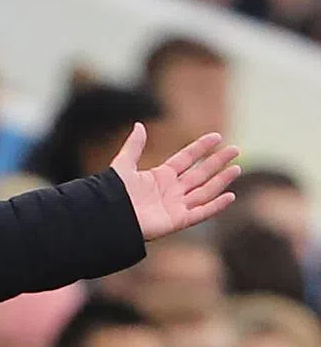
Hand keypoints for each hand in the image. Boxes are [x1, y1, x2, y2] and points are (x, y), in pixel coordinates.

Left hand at [111, 122, 240, 240]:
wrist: (111, 216)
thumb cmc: (113, 193)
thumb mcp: (123, 165)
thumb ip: (134, 146)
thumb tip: (140, 125)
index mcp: (160, 176)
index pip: (186, 159)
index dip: (201, 148)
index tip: (217, 136)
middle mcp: (171, 190)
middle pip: (200, 174)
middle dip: (217, 162)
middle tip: (235, 149)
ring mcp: (176, 206)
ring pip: (205, 191)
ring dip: (221, 180)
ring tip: (236, 168)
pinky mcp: (178, 221)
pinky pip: (201, 212)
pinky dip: (216, 205)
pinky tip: (230, 195)